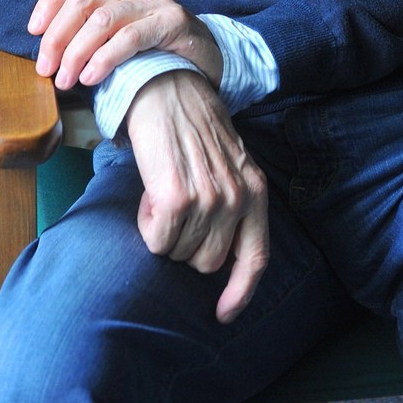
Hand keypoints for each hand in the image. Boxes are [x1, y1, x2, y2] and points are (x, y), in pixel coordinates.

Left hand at [27, 0, 223, 90]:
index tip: (32, 32)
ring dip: (76, 52)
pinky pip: (131, 37)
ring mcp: (156, 2)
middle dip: (57, 36)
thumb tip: (48, 55)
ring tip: (66, 80)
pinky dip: (105, 58)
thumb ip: (91, 35)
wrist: (210, 60)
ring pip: (103, 20)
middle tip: (45, 68)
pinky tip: (92, 77)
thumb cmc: (157, 52)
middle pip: (83, 1)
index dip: (49, 2)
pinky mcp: (173, 22)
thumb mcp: (120, 36)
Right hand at [126, 69, 269, 323]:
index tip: (223, 314)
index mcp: (255, 191)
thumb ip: (232, 204)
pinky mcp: (176, 197)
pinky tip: (150, 193)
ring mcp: (209, 199)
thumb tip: (216, 256)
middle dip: (186, 246)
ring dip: (164, 232)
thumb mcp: (228, 164)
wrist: (167, 88)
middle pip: (207, 263)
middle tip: (175, 208)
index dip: (240, 292)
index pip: (255, 257)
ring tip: (163, 192)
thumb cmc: (192, 127)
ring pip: (178, 253)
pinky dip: (147, 224)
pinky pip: (157, 239)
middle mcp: (237, 198)